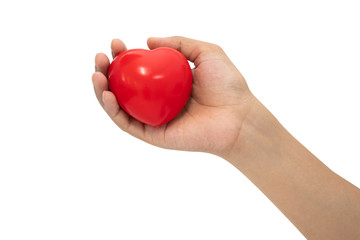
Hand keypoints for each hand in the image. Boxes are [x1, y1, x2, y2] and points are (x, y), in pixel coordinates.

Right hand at [92, 36, 255, 156]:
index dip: (124, 56)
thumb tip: (148, 41)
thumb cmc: (227, 85)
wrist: (238, 117)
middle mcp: (157, 100)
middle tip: (101, 57)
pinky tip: (107, 93)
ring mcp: (154, 118)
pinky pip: (128, 123)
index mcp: (167, 83)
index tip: (117, 43)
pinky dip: (113, 110)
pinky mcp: (153, 134)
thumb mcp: (206, 52)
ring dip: (102, 90)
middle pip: (125, 86)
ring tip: (97, 73)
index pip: (139, 69)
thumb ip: (179, 43)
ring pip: (120, 105)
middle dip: (108, 71)